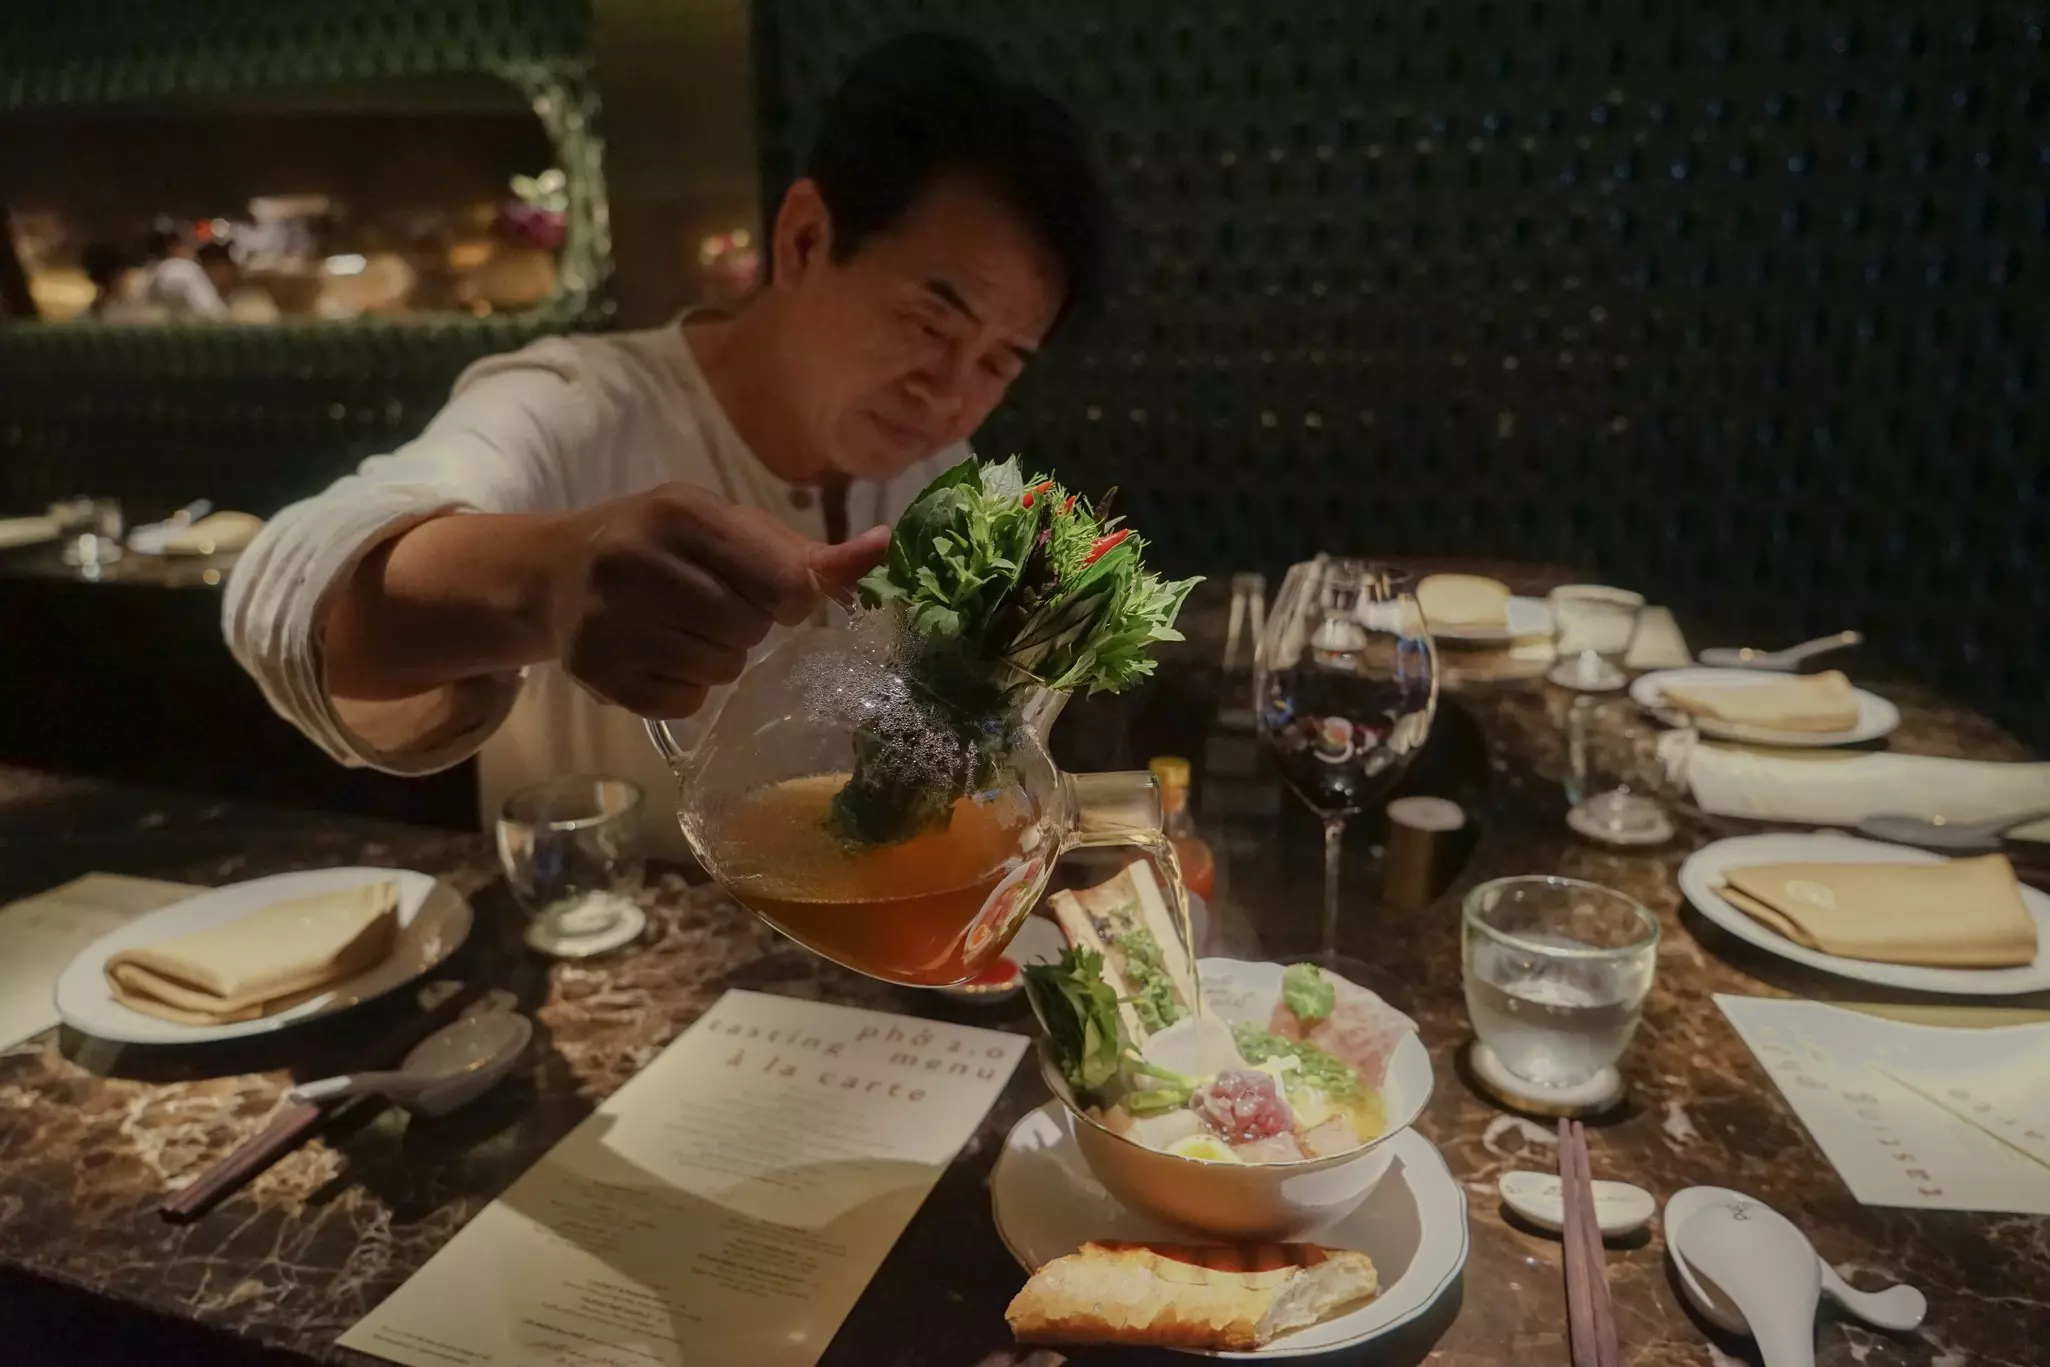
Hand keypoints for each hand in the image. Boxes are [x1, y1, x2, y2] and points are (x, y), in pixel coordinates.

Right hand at [553, 483, 887, 716]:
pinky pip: (683, 703)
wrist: (556, 572)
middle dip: (748, 626)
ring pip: (720, 671)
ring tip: (685, 630)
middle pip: (750, 630)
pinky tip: (658, 656)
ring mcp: (608, 618)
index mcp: (681, 512)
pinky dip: (684, 690)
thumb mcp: (730, 528)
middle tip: (716, 608)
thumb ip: (807, 551)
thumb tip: (886, 550)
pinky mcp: (594, 670)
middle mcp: (636, 560)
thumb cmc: (665, 545)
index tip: (769, 592)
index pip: (782, 581)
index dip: (789, 598)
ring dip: (719, 659)